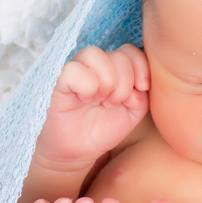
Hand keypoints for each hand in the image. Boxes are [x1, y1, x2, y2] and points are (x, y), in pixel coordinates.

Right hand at [34, 45, 148, 168]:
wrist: (79, 152)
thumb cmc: (104, 129)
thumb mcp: (133, 112)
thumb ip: (143, 94)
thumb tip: (139, 84)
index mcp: (114, 68)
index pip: (131, 51)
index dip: (141, 66)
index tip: (142, 88)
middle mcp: (95, 66)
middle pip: (118, 55)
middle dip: (124, 83)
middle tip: (114, 103)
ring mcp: (76, 71)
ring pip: (94, 54)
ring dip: (106, 80)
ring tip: (102, 101)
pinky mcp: (58, 82)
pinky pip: (72, 70)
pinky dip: (86, 85)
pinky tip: (84, 99)